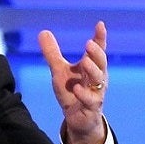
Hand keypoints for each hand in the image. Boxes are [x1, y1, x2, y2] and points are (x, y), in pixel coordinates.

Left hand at [38, 21, 107, 143]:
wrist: (78, 118)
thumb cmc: (72, 91)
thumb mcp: (59, 70)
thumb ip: (52, 53)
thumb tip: (43, 31)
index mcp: (90, 67)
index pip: (97, 50)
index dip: (100, 38)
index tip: (100, 24)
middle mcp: (96, 78)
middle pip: (101, 63)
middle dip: (96, 53)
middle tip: (89, 44)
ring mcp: (95, 92)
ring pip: (99, 81)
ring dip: (92, 71)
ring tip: (84, 61)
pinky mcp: (91, 107)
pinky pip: (90, 100)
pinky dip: (84, 94)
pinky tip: (76, 88)